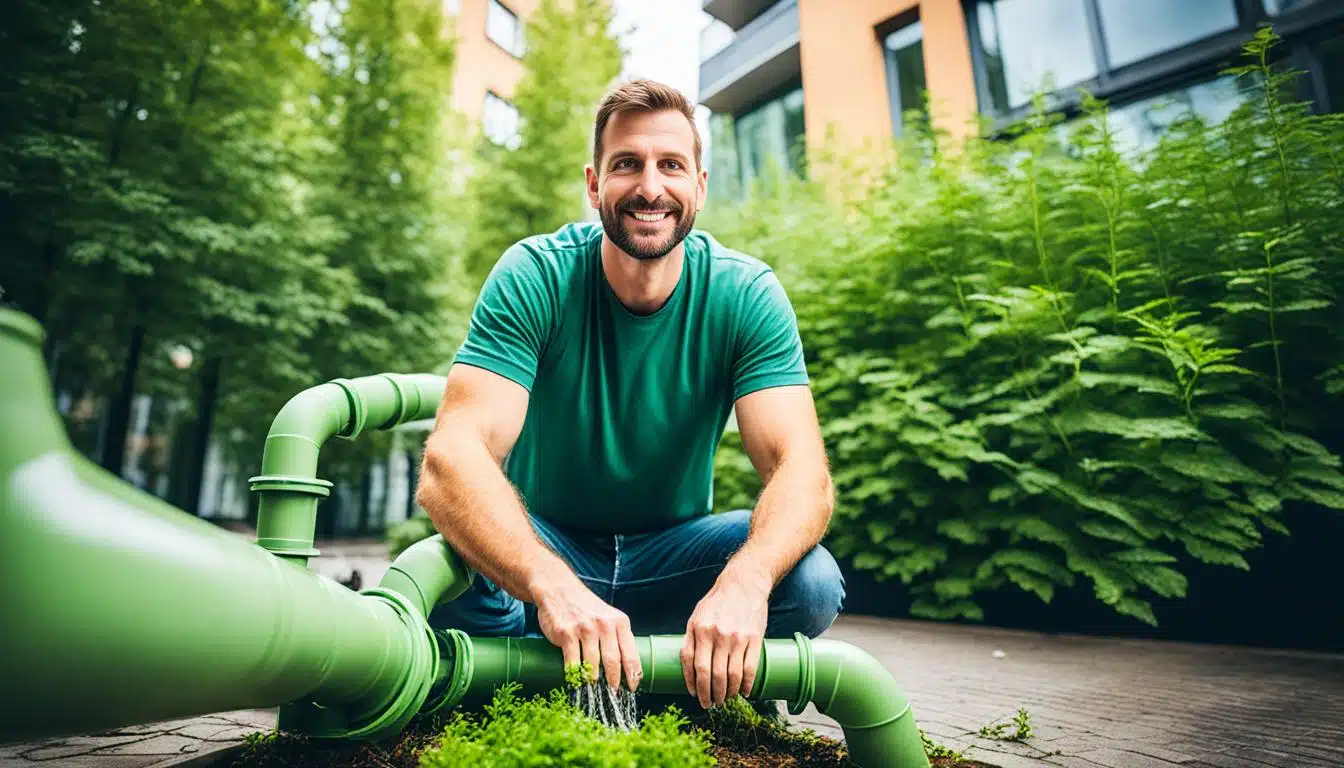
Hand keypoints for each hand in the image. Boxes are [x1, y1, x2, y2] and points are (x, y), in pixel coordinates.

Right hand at [535, 578, 641, 692]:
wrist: (559, 588)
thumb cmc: (586, 608)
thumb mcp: (608, 616)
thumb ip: (617, 637)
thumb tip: (626, 669)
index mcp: (619, 622)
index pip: (631, 654)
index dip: (633, 675)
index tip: (632, 688)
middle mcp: (604, 624)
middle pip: (613, 661)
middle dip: (614, 683)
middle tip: (613, 695)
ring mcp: (584, 628)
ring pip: (592, 664)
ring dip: (593, 682)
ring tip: (593, 691)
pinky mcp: (566, 633)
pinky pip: (572, 662)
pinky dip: (574, 676)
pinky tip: (576, 683)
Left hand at [680, 565, 769, 708]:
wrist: (744, 584)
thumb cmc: (717, 601)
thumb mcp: (697, 616)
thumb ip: (691, 639)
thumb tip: (688, 669)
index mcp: (699, 629)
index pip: (693, 665)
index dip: (693, 685)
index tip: (695, 695)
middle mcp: (717, 634)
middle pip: (712, 675)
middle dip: (710, 694)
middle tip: (711, 703)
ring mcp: (737, 637)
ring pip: (731, 676)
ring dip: (728, 693)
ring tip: (726, 699)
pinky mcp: (754, 638)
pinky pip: (750, 669)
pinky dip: (747, 685)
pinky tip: (744, 692)